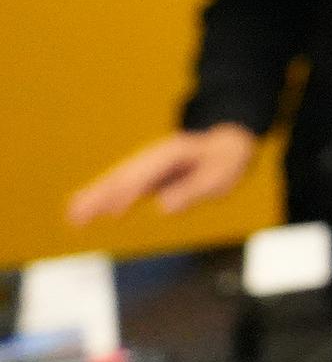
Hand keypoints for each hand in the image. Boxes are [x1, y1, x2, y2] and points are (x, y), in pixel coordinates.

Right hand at [68, 124, 256, 224]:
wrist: (228, 146)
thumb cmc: (224, 162)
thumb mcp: (217, 177)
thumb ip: (192, 191)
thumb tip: (163, 207)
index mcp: (172, 154)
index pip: (146, 174)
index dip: (129, 192)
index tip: (113, 211)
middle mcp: (155, 157)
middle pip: (123, 176)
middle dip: (101, 195)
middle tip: (77, 214)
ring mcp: (149, 165)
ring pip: (117, 180)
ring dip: (96, 197)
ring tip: (74, 215)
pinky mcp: (147, 175)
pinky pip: (122, 186)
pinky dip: (105, 197)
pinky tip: (89, 211)